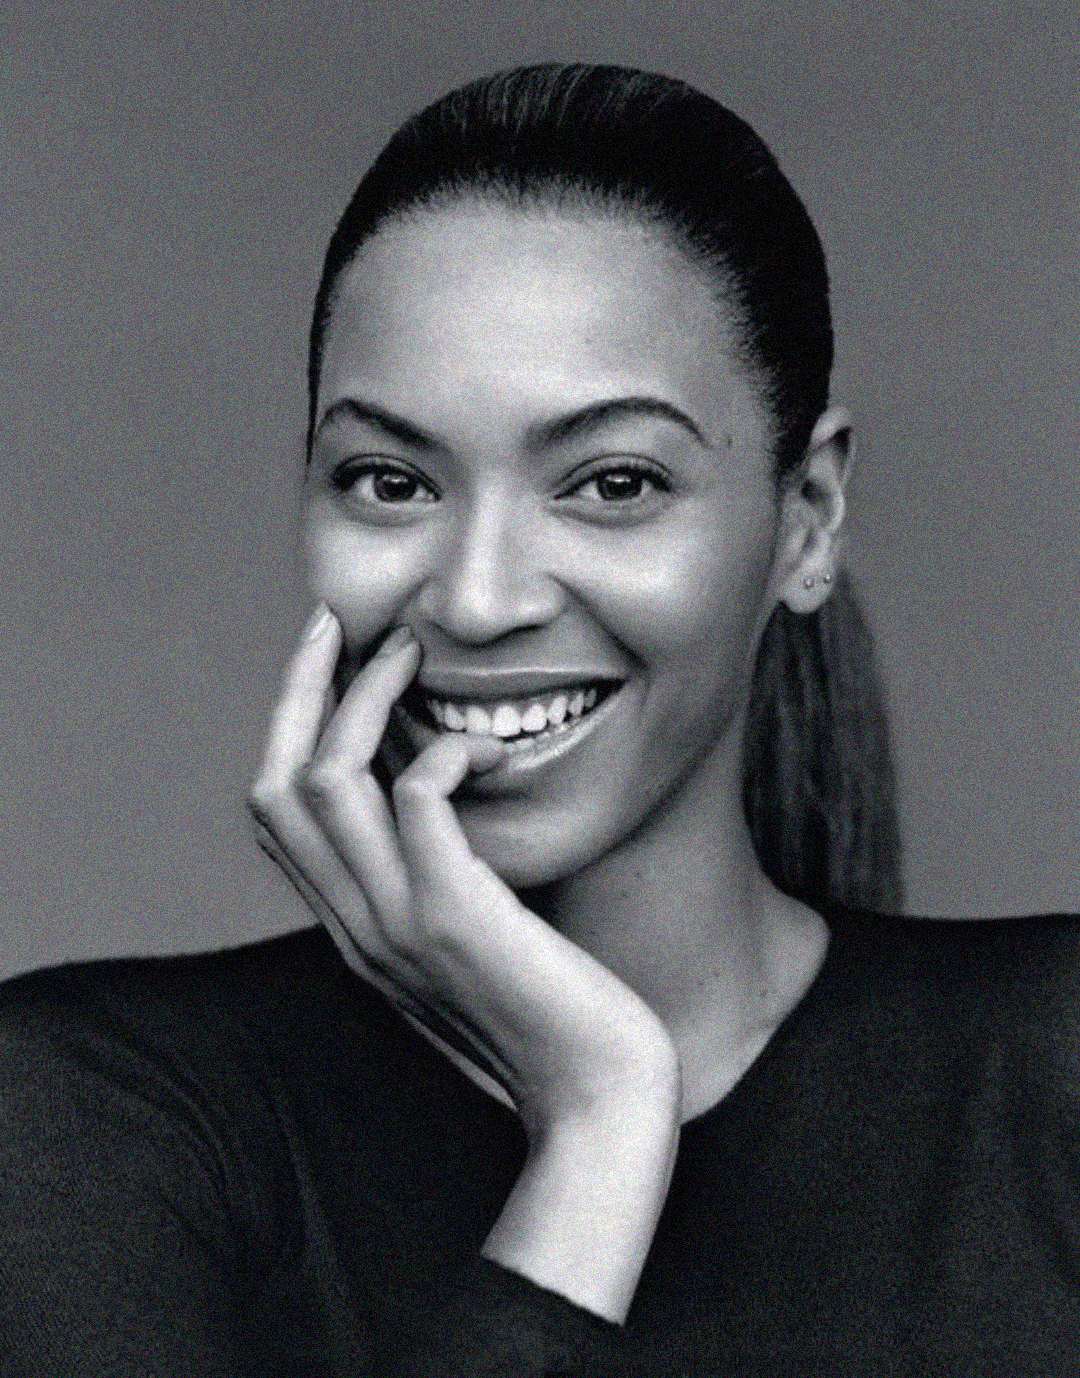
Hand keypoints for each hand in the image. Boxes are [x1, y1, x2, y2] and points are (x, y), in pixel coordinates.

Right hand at [247, 604, 679, 1140]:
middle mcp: (356, 927)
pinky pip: (417, 799)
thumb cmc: (557, 1017)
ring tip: (413, 656)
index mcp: (356, 930)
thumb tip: (446, 804)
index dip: (290, 727)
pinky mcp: (455, 918)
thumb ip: (440, 885)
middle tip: (344, 625)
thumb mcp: (475, 945)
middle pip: (277, 784)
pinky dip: (445, 752)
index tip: (330, 660)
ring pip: (328, 780)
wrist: (600, 1101)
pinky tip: (488, 749)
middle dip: (302, 690)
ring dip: (366, 700)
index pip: (277, 814)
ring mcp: (398, 924)